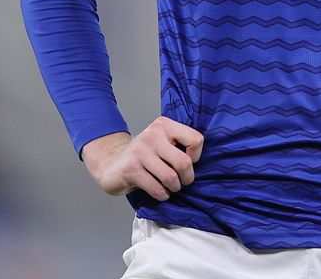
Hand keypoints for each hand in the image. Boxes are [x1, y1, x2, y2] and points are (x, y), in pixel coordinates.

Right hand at [80, 117, 204, 201]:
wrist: (113, 164)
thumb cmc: (145, 157)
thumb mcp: (163, 143)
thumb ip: (181, 146)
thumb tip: (207, 164)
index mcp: (164, 125)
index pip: (196, 140)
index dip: (196, 157)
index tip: (188, 162)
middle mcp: (152, 135)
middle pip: (184, 163)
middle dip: (186, 178)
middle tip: (182, 181)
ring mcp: (140, 151)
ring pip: (171, 178)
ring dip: (174, 188)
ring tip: (170, 187)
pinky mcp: (131, 169)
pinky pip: (157, 189)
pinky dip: (162, 195)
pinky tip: (159, 192)